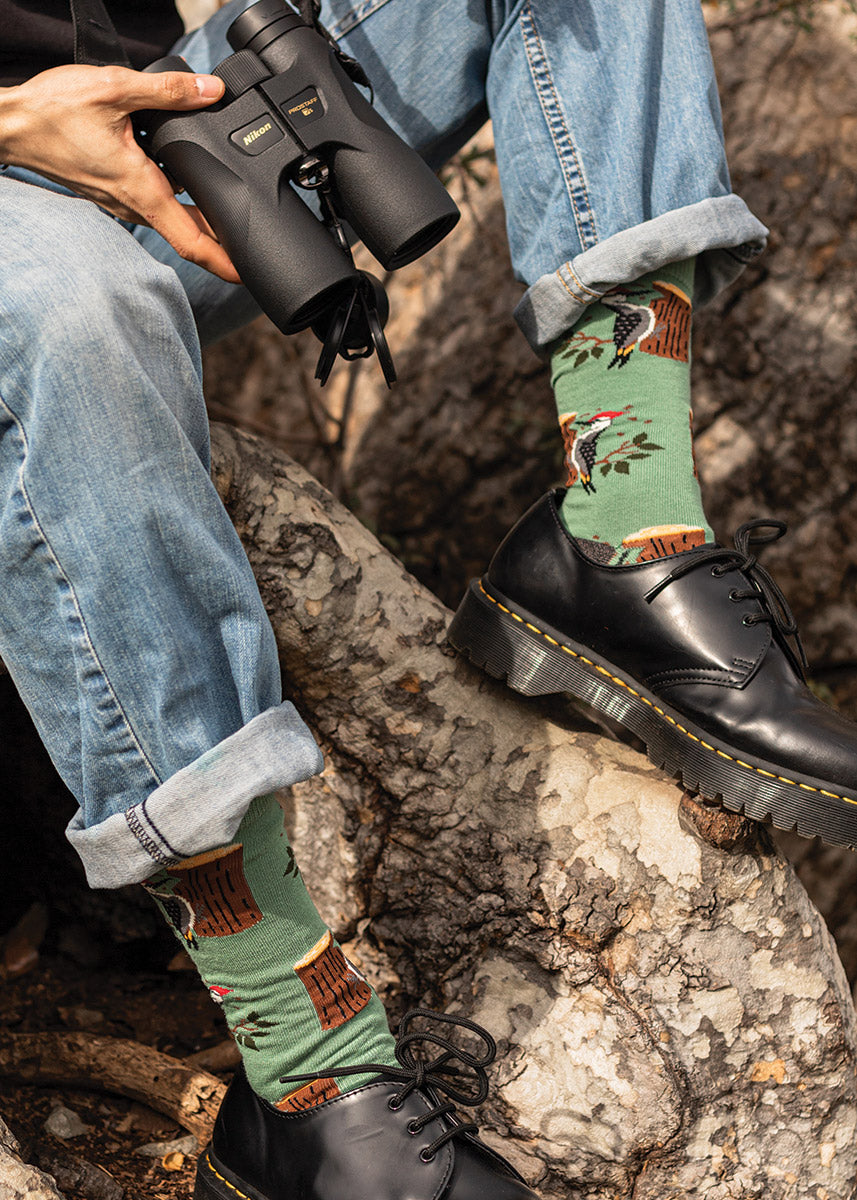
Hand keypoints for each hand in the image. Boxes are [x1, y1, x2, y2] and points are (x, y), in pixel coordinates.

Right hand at [0, 64, 239, 281]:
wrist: (12, 125)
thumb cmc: (52, 113)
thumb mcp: (114, 90)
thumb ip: (168, 91)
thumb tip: (210, 91)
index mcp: (142, 190)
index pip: (192, 242)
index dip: (224, 262)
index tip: (249, 273)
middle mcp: (134, 205)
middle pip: (190, 232)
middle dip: (223, 239)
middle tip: (254, 240)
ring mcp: (123, 201)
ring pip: (173, 216)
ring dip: (202, 215)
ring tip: (233, 207)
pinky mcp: (115, 190)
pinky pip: (155, 201)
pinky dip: (177, 197)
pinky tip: (189, 177)